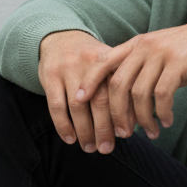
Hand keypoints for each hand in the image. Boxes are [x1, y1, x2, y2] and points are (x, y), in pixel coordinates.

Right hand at [38, 30, 128, 152]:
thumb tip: (136, 121)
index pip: (120, 91)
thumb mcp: (109, 64)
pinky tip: (70, 139)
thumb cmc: (92, 60)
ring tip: (89, 148)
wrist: (61, 37)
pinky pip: (56, 105)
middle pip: (100, 100)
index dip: (123, 115)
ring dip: (84, 131)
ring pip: (77, 106)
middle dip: (104, 128)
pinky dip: (63, 125)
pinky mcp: (50, 75)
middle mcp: (91, 62)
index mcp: (110, 60)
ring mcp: (68, 68)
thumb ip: (122, 87)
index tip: (126, 135)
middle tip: (107, 148)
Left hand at [76, 15, 186, 141]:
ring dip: (143, 118)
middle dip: (116, 113)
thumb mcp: (160, 55)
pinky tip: (167, 122)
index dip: (89, 81)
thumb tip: (126, 102)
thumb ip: (141, 70)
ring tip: (151, 132)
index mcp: (136, 44)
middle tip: (123, 133)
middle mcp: (144, 47)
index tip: (79, 100)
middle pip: (117, 84)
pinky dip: (162, 113)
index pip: (103, 62)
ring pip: (139, 93)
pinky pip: (162, 94)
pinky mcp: (179, 63)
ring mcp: (161, 54)